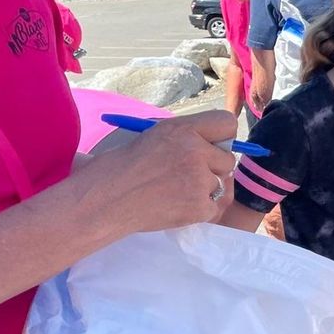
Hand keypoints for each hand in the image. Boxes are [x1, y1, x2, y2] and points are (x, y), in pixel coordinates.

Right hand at [82, 110, 237, 234]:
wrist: (104, 200)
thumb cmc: (124, 167)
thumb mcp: (156, 137)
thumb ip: (189, 137)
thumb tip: (223, 144)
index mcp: (183, 129)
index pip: (227, 123)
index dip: (222, 136)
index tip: (213, 146)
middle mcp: (195, 151)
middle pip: (229, 159)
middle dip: (213, 167)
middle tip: (185, 175)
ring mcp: (199, 180)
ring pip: (222, 184)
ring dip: (205, 190)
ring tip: (176, 191)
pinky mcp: (200, 207)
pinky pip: (214, 207)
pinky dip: (199, 210)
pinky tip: (176, 206)